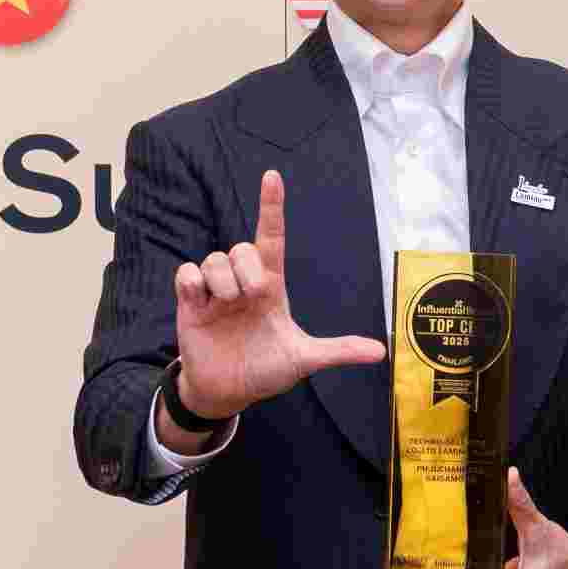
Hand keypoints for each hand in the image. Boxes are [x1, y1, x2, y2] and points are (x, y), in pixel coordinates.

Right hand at [167, 170, 386, 419]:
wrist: (228, 391)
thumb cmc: (265, 368)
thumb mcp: (303, 359)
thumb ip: (338, 350)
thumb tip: (381, 352)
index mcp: (271, 286)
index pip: (272, 237)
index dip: (271, 206)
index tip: (272, 176)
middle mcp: (243, 282)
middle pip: (242, 248)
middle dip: (247, 269)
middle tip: (251, 297)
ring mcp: (216, 291)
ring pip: (214, 259)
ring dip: (223, 283)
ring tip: (226, 307)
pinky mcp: (191, 302)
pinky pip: (186, 273)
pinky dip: (193, 283)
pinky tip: (201, 302)